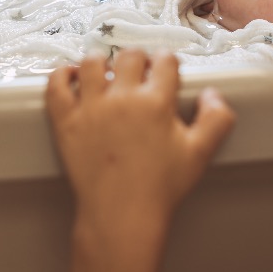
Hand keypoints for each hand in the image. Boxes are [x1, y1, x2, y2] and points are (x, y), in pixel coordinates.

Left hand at [46, 50, 234, 219]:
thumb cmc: (159, 188)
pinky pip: (56, 86)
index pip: (164, 61)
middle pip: (129, 56)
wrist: (122, 215)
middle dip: (139, 59)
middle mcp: (122, 99)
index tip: (166, 68)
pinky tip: (71, 76)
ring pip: (91, 63)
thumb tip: (212, 96)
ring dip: (101, 62)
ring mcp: (90, 108)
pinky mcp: (66, 122)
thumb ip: (216, 120)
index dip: (168, 62)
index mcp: (156, 102)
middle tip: (140, 71)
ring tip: (107, 70)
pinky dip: (61, 75)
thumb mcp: (200, 154)